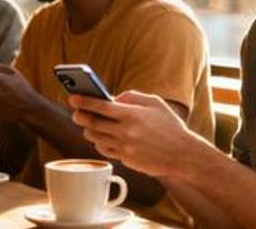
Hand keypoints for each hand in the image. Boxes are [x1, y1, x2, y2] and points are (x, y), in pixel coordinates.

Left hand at [69, 91, 204, 177]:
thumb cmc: (169, 126)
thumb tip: (111, 97)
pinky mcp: (126, 160)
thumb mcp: (155, 103)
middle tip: (75, 112)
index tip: (72, 98)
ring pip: (95, 137)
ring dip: (88, 129)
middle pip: (92, 123)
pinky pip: (104, 149)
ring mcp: (125, 148)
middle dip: (79, 116)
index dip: (83, 102)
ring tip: (87, 123)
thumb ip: (131, 96)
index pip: (100, 106)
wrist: (184, 155)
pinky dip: (99, 142)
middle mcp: (126, 132)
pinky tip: (100, 137)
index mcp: (132, 115)